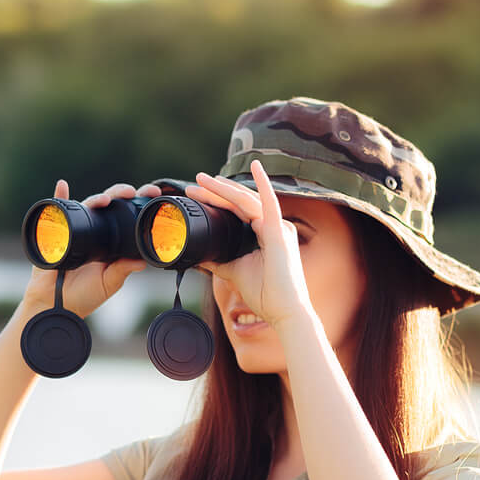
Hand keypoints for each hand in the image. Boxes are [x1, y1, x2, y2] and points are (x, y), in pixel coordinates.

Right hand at [22, 179, 162, 317]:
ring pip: (87, 206)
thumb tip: (143, 261)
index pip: (126, 216)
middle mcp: (95, 231)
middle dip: (120, 194)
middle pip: (109, 205)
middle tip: (130, 192)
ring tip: (104, 200)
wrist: (56, 305)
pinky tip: (62, 185)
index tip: (152, 195)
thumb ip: (123, 269)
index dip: (137, 204)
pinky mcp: (57, 231)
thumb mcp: (109, 283)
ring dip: (96, 199)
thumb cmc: (84, 296)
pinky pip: (57, 210)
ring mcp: (76, 229)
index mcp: (111, 241)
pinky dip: (58, 195)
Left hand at [183, 159, 310, 329]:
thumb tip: (197, 255)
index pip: (237, 210)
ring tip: (203, 180)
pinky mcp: (281, 233)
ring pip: (248, 200)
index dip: (217, 200)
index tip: (196, 194)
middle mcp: (274, 226)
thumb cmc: (266, 294)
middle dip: (216, 191)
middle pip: (240, 201)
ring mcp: (279, 227)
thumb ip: (218, 260)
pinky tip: (256, 167)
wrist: (284, 312)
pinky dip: (263, 184)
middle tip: (195, 181)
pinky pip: (271, 204)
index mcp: (265, 233)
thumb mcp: (234, 272)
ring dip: (224, 189)